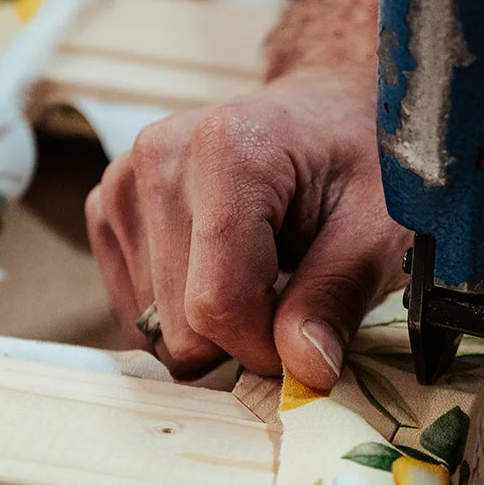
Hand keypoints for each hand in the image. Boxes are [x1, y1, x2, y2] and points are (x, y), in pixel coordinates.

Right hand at [85, 68, 410, 388]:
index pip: (219, 306)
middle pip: (182, 326)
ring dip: (213, 321)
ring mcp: (122, 184)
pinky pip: (136, 311)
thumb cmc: (357, 163)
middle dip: (243, 332)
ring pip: (155, 328)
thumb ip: (337, 297)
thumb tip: (305, 372)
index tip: (304, 331)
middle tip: (289, 286)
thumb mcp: (377, 228)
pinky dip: (182, 307)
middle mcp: (158, 159)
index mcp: (228, 151)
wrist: (321, 112)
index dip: (267, 347)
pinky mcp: (106, 209)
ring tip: (259, 266)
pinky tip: (219, 264)